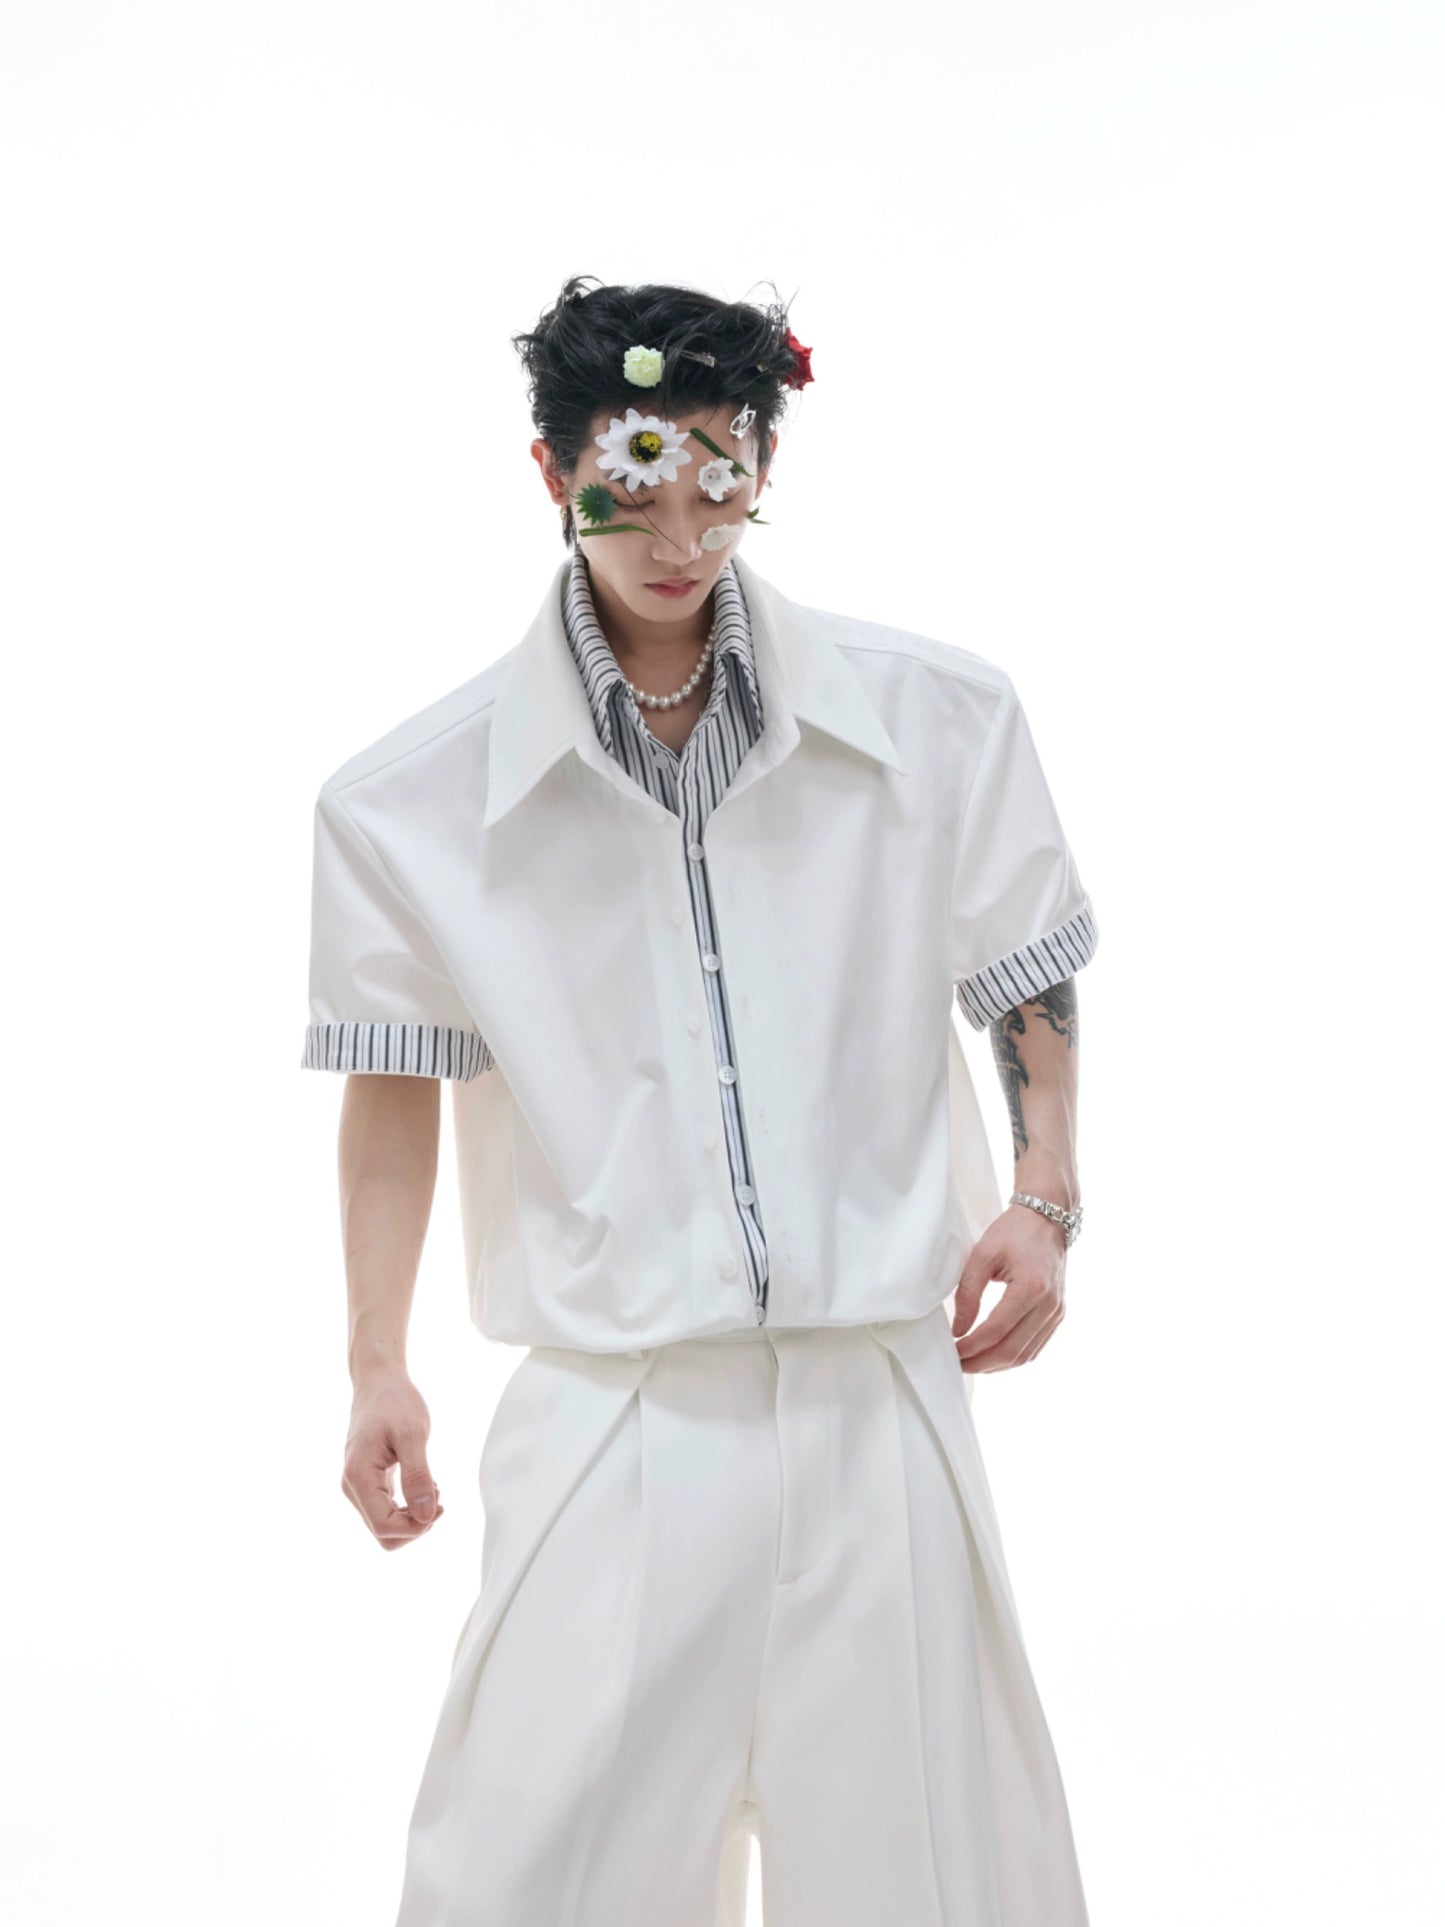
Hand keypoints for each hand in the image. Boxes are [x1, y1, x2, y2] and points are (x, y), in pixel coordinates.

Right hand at [342, 1374, 445, 1549]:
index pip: (384, 1526)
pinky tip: (425, 1486)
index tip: (440, 1505)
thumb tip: (425, 1517)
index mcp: (359, 1478)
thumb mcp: (413, 1435)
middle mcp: (353, 1487)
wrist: (379, 1382)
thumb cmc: (395, 1402)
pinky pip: (386, 1511)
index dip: (415, 1527)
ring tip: (433, 1489)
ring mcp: (358, 1487)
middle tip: (439, 1499)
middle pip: (383, 1533)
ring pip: (384, 1526)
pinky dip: (408, 1508)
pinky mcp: (368, 1483)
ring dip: (413, 1518)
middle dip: (415, 1526)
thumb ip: (418, 1476)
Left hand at [951, 1202, 1067, 1371]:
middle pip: (1012, 1350)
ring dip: (997, 1365)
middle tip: (959, 1365)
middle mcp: (1049, 1305)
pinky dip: (1013, 1356)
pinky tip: (993, 1356)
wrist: (1047, 1219)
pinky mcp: (1058, 1314)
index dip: (971, 1347)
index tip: (952, 1351)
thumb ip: (968, 1294)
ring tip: (973, 1363)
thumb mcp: (982, 1255)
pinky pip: (1036, 1347)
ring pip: (1026, 1355)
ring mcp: (1057, 1312)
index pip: (996, 1330)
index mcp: (1030, 1287)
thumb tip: (958, 1330)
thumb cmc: (1013, 1232)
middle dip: (982, 1363)